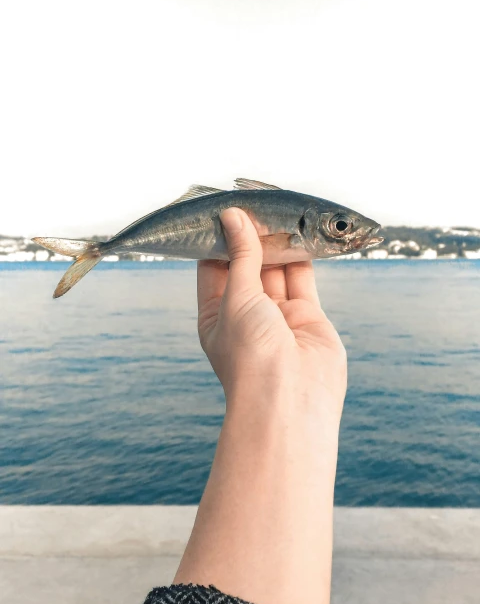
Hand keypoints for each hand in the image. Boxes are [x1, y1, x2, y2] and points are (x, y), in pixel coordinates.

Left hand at [197, 208, 346, 423]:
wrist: (290, 399)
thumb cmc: (250, 354)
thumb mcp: (236, 298)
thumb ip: (241, 256)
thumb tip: (233, 217)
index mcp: (216, 315)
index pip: (213, 268)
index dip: (218, 239)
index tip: (223, 209)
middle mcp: (246, 315)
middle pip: (247, 266)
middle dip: (251, 237)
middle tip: (255, 203)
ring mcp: (278, 316)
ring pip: (276, 270)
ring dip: (277, 244)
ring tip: (277, 210)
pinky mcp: (307, 317)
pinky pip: (302, 280)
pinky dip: (302, 256)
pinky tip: (300, 231)